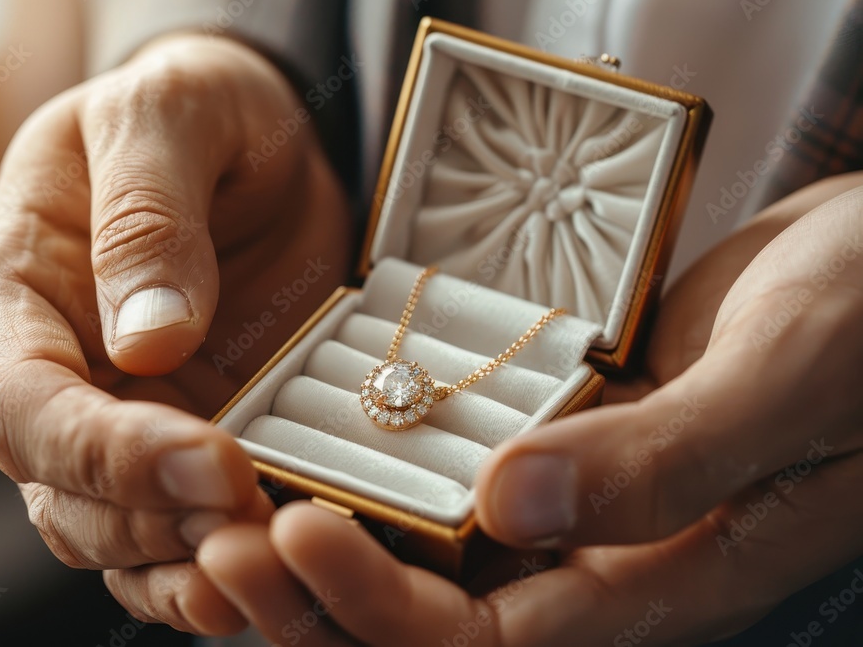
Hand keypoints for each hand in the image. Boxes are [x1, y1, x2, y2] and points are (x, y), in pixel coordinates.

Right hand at [0, 33, 349, 633]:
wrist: (253, 135)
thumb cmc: (195, 108)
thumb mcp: (170, 117)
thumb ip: (148, 217)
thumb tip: (147, 342)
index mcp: (15, 289)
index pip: (25, 405)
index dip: (108, 452)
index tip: (211, 461)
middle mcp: (54, 370)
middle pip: (64, 493)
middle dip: (155, 522)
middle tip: (255, 518)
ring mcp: (122, 414)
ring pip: (116, 534)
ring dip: (187, 563)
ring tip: (271, 560)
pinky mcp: (189, 436)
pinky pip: (178, 529)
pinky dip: (215, 562)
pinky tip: (269, 567)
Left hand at [180, 173, 862, 644]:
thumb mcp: (785, 382)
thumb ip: (665, 461)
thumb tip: (513, 506)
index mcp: (660, 577)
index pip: (490, 640)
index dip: (380, 605)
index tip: (291, 529)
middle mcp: (605, 555)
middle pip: (438, 615)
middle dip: (321, 595)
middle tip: (218, 536)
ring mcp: (578, 498)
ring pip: (433, 553)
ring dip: (332, 536)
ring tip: (233, 496)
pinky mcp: (561, 436)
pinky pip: (456, 477)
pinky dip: (384, 470)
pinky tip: (316, 437)